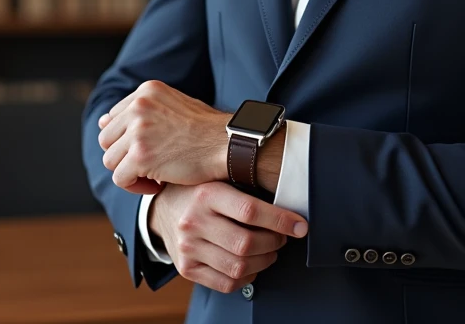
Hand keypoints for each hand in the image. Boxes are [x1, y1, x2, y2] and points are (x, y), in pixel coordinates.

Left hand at [98, 80, 227, 192]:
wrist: (228, 144)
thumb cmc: (207, 130)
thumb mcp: (173, 107)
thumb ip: (141, 111)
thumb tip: (102, 120)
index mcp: (145, 92)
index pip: (114, 118)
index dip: (127, 140)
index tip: (148, 150)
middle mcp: (138, 106)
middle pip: (107, 139)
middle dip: (124, 156)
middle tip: (149, 166)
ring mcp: (138, 130)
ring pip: (110, 160)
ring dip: (129, 172)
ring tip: (154, 176)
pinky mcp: (140, 155)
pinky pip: (120, 178)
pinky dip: (135, 187)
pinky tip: (157, 185)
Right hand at [149, 181, 307, 293]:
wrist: (164, 209)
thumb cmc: (201, 193)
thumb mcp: (220, 181)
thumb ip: (248, 192)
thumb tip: (289, 211)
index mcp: (206, 194)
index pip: (250, 211)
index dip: (281, 221)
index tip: (300, 226)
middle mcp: (193, 221)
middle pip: (247, 243)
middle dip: (274, 243)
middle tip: (281, 238)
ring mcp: (188, 248)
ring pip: (239, 266)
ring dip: (264, 262)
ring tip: (268, 251)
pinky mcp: (187, 269)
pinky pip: (227, 283)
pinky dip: (247, 277)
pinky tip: (251, 265)